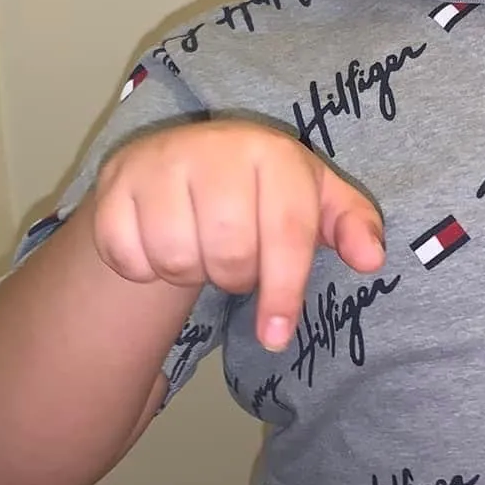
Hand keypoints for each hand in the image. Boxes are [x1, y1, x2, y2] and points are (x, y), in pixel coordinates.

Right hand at [91, 120, 384, 351]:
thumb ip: (351, 225)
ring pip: (176, 258)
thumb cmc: (261, 190)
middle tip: (235, 265)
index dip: (284, 292)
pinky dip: (144, 269)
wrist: (181, 160)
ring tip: (201, 251)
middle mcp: (213, 147)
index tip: (277, 337)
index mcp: (271, 151)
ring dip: (190, 274)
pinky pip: (128, 256)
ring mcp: (158, 162)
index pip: (285, 232)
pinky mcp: (113, 183)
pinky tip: (159, 246)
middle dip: (236, 278)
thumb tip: (371, 258)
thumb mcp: (314, 200)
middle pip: (229, 253)